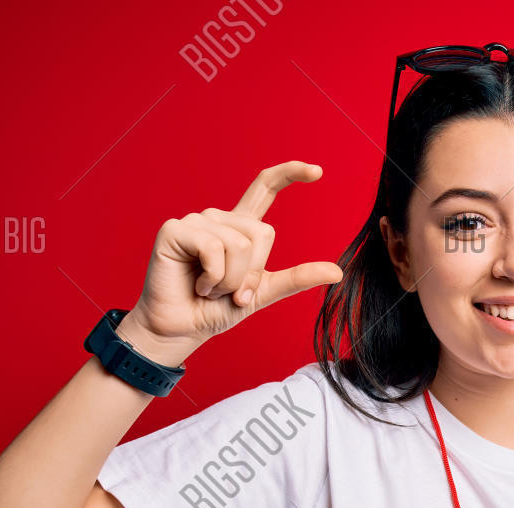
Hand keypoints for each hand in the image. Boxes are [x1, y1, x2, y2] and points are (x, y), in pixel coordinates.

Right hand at [119, 160, 342, 361]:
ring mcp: (197, 221)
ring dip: (230, 281)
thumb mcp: (263, 293)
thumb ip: (297, 278)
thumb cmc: (216, 310)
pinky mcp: (175, 230)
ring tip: (208, 288)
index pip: (265, 188)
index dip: (289, 174)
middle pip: (262, 234)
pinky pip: (214, 249)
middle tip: (228, 292)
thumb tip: (338, 272)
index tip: (317, 171)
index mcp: (240, 229)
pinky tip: (196, 284)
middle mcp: (219, 219)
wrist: (181, 329)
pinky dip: (212, 278)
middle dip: (252, 274)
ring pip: (240, 245)